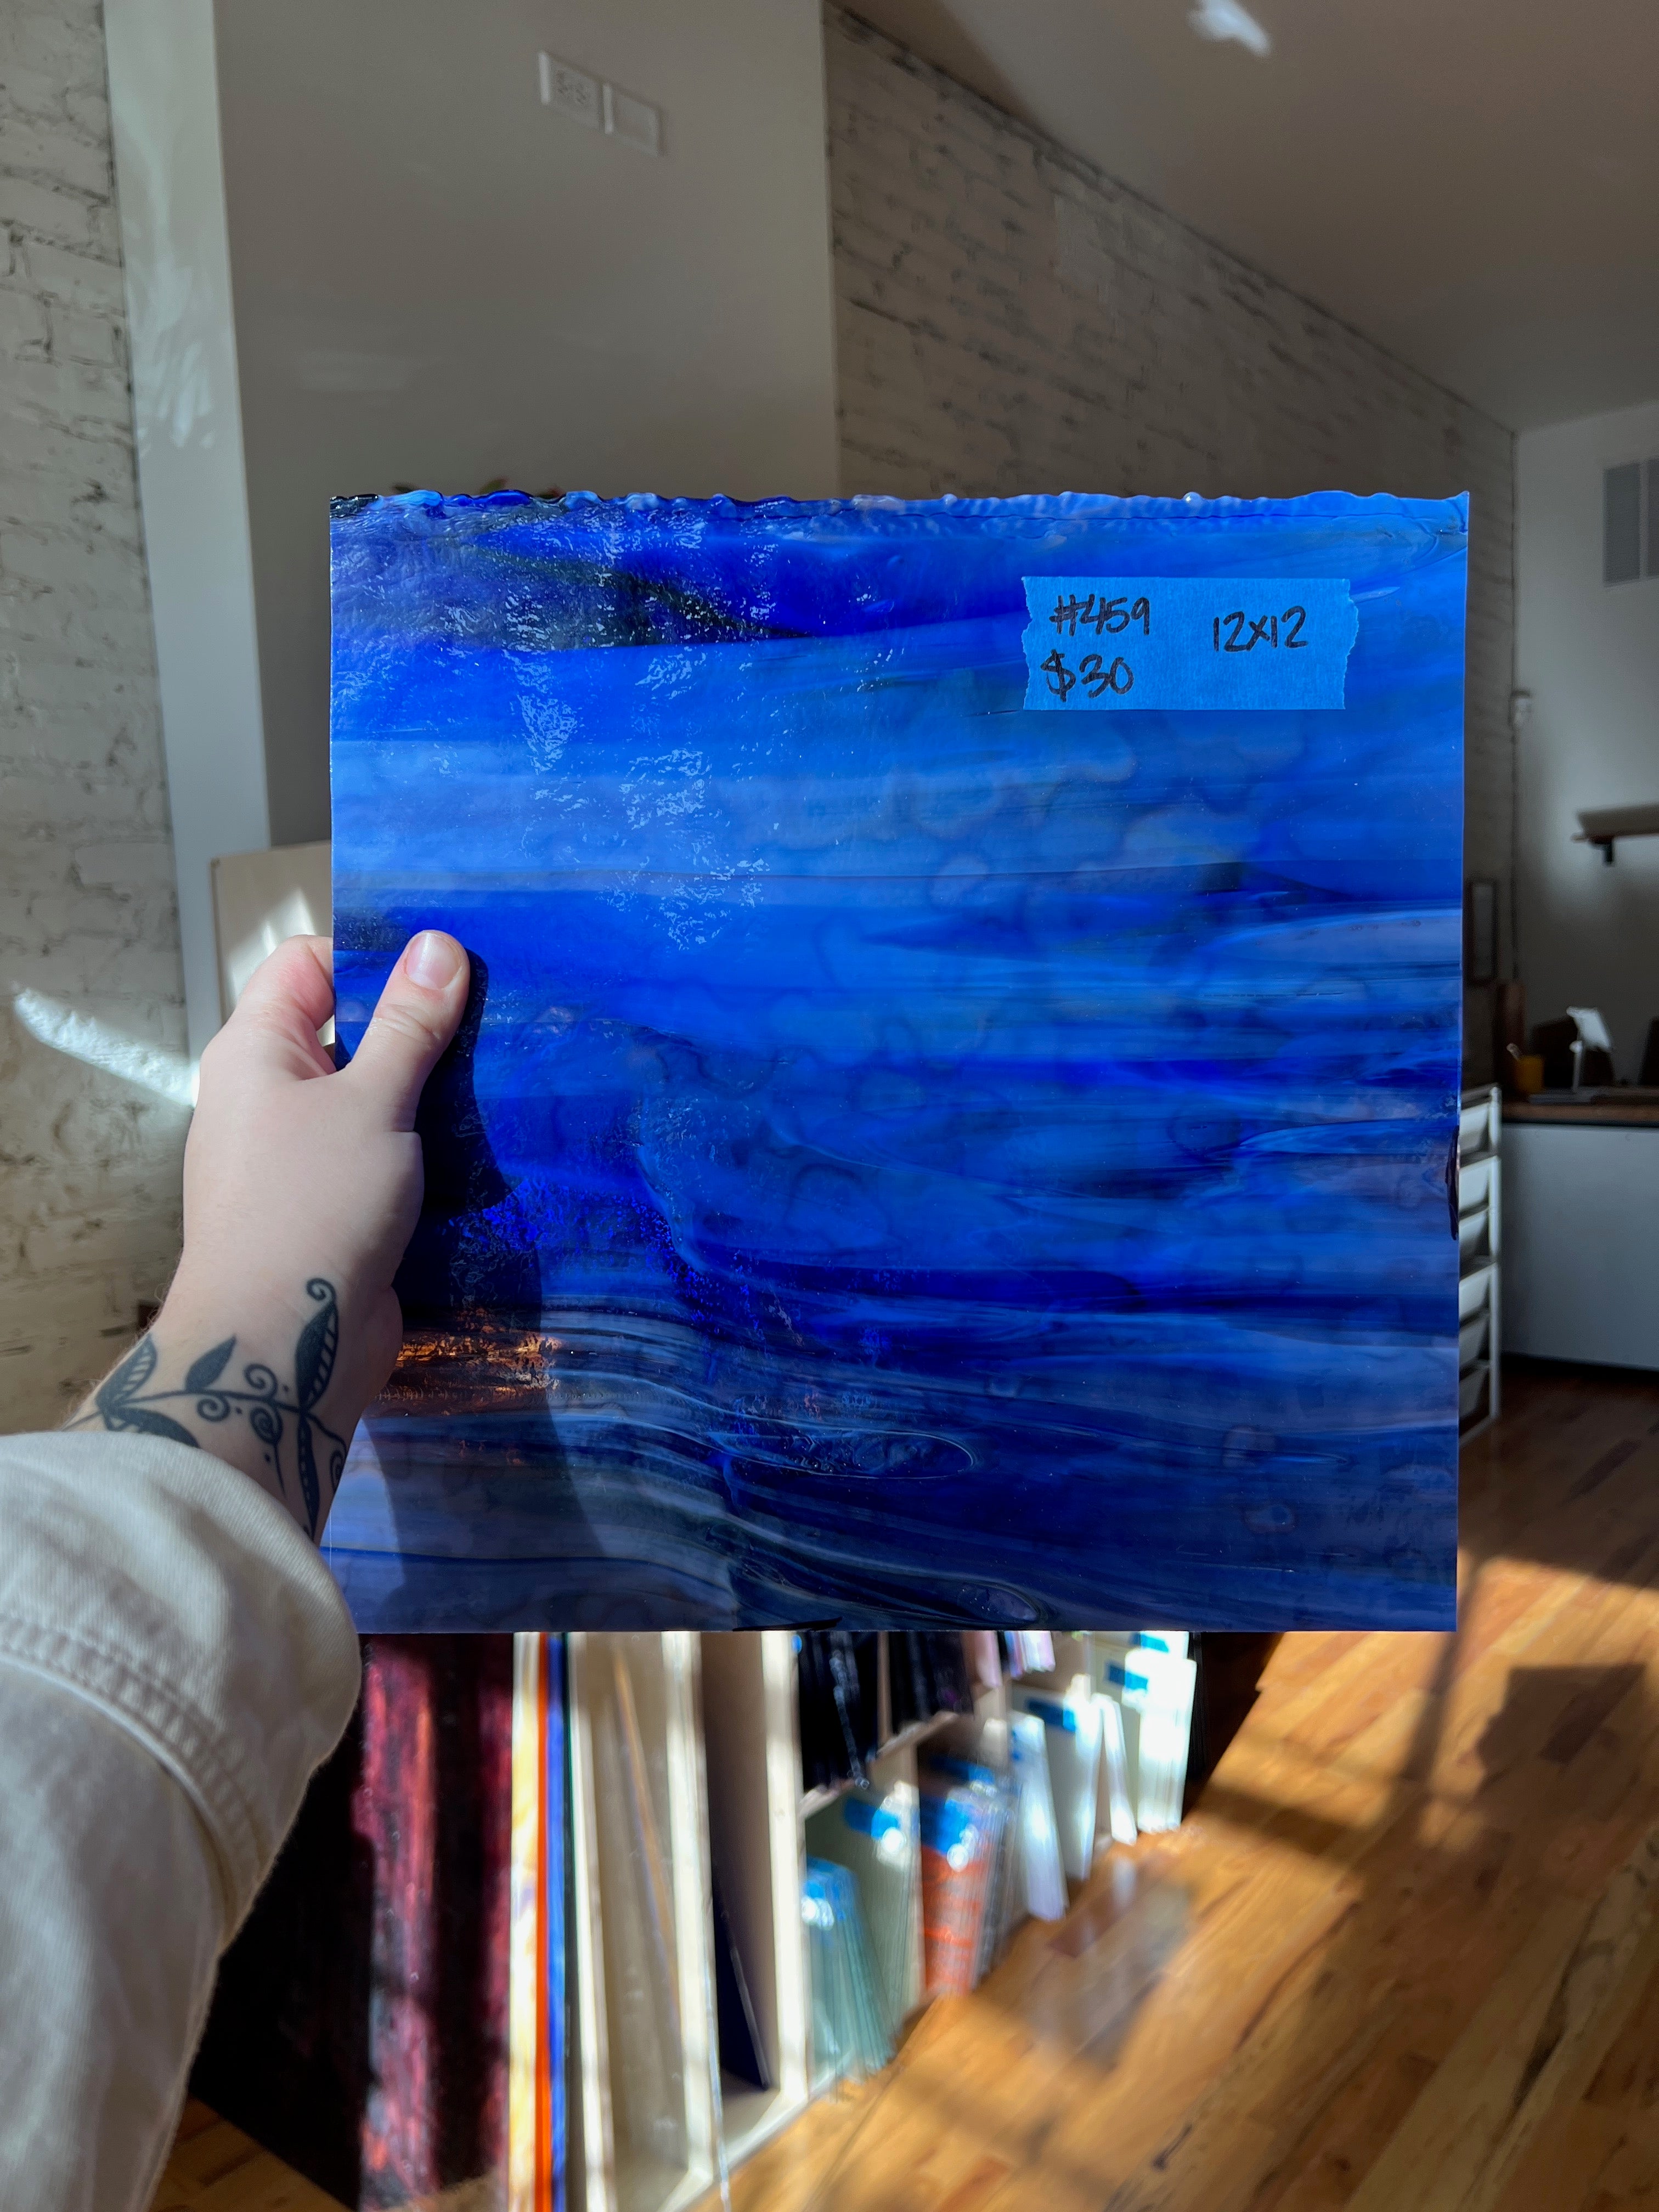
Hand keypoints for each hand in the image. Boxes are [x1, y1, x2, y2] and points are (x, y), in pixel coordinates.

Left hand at [66, 931, 469, 1537]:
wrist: (282, 1346)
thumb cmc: (314, 1206)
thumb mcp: (373, 1101)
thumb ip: (409, 1024)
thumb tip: (438, 943)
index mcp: (256, 1050)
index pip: (308, 963)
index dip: (373, 954)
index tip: (451, 968)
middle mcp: (269, 1095)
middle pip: (349, 1029)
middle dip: (419, 1026)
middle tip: (499, 1018)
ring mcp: (299, 1156)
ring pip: (374, 1098)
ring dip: (432, 1094)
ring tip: (506, 1080)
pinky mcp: (332, 1208)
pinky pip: (384, 1157)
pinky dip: (428, 1150)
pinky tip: (488, 1147)